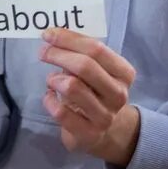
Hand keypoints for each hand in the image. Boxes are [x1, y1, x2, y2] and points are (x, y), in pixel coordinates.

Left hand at [39, 28, 137, 166]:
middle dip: (58, 55)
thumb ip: (82, 54)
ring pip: (72, 87)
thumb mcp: (98, 72)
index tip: (48, 35)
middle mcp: (118, 94)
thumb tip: (54, 36)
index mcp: (124, 73)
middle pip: (85, 66)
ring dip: (55, 79)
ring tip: (51, 79)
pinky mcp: (89, 133)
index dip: (69, 39)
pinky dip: (49, 100)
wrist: (109, 133)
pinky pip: (61, 112)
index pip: (96, 49)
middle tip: (43, 52)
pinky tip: (50, 97)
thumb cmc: (97, 93)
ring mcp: (105, 116)